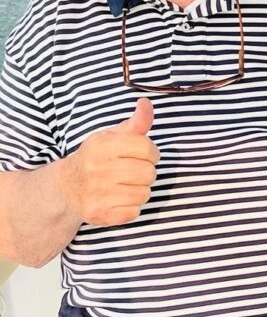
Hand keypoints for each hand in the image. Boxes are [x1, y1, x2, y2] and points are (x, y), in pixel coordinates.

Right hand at [62, 99, 159, 226]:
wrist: (67, 187)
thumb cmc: (97, 158)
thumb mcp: (112, 136)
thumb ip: (136, 122)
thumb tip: (146, 103)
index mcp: (102, 145)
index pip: (147, 148)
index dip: (150, 152)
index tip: (142, 154)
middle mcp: (97, 169)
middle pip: (148, 173)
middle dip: (146, 171)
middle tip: (133, 171)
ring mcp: (97, 193)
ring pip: (144, 193)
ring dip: (140, 189)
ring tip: (126, 184)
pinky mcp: (100, 214)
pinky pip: (134, 211)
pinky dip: (131, 206)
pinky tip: (119, 198)